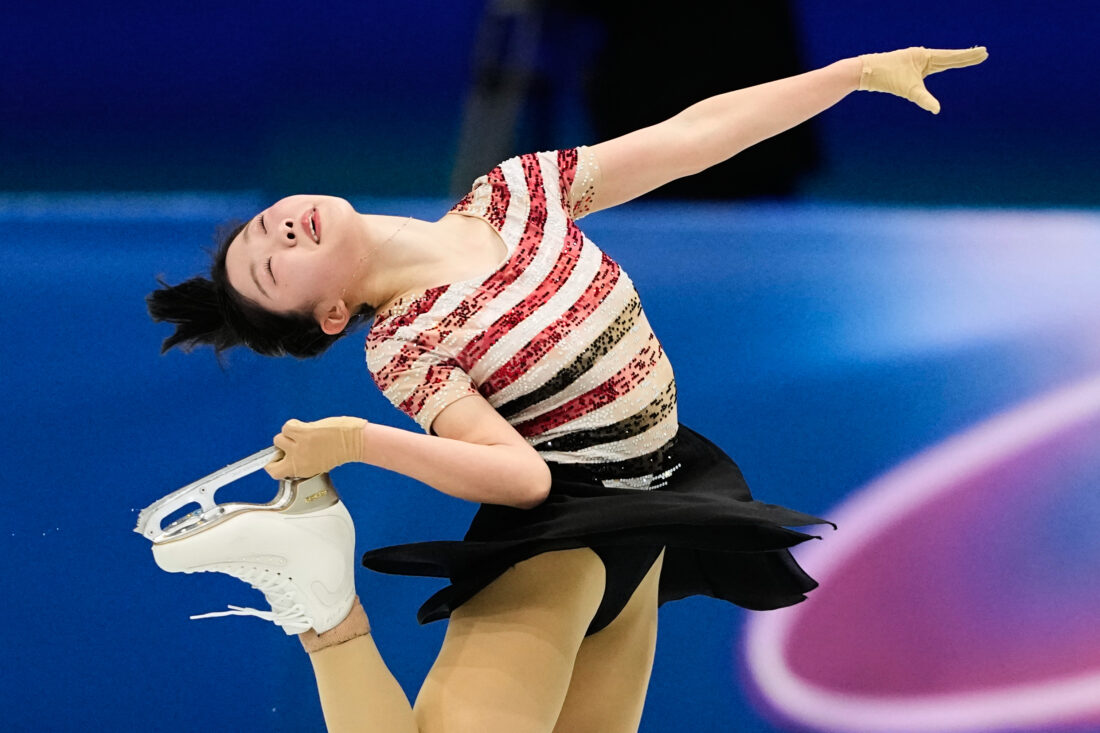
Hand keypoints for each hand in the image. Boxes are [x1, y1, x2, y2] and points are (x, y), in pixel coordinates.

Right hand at [264, 416, 367, 478]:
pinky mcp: (303, 433)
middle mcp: (298, 460)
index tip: (280, 457)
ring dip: (289, 435)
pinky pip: (287, 426)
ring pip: (279, 438)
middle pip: (273, 452)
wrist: (355, 442)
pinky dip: (294, 425)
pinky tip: (306, 427)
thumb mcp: (318, 463)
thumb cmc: (342, 450)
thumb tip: (292, 449)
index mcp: (302, 470)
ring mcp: (299, 446)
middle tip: (293, 443)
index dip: (274, 463)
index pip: (273, 471)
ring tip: (303, 434)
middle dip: (282, 446)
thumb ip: (304, 459)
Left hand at [858, 46, 987, 113]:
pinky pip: (930, 65)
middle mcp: (922, 56)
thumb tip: (936, 110)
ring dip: (955, 59)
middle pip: (949, 57)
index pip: (952, 57)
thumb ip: (923, 99)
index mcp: (925, 56)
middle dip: (966, 57)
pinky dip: (940, 64)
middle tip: (984, 53)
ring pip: (940, 61)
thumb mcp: (907, 90)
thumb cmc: (886, 78)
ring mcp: (915, 61)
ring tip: (969, 57)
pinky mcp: (908, 67)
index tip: (984, 52)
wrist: (865, 71)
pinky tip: (941, 65)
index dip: (968, 57)